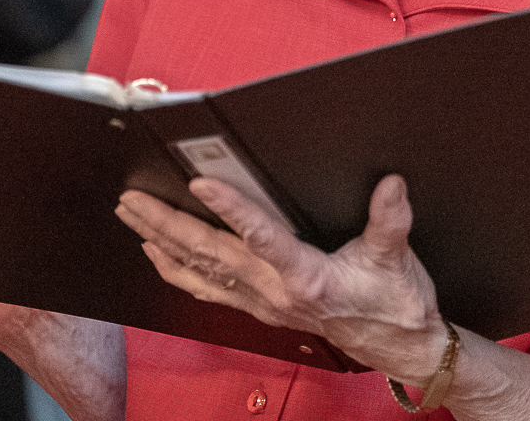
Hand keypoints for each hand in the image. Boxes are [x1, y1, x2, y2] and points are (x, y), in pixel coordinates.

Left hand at [116, 173, 449, 383]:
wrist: (395, 345)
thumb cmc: (394, 303)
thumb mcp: (396, 258)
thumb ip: (391, 220)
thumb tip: (391, 185)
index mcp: (306, 276)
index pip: (260, 237)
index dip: (230, 209)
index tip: (202, 184)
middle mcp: (275, 291)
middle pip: (211, 253)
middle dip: (168, 223)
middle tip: (134, 198)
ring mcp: (262, 302)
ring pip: (200, 270)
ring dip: (162, 241)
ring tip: (132, 216)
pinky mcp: (259, 307)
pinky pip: (207, 288)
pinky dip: (176, 269)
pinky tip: (158, 252)